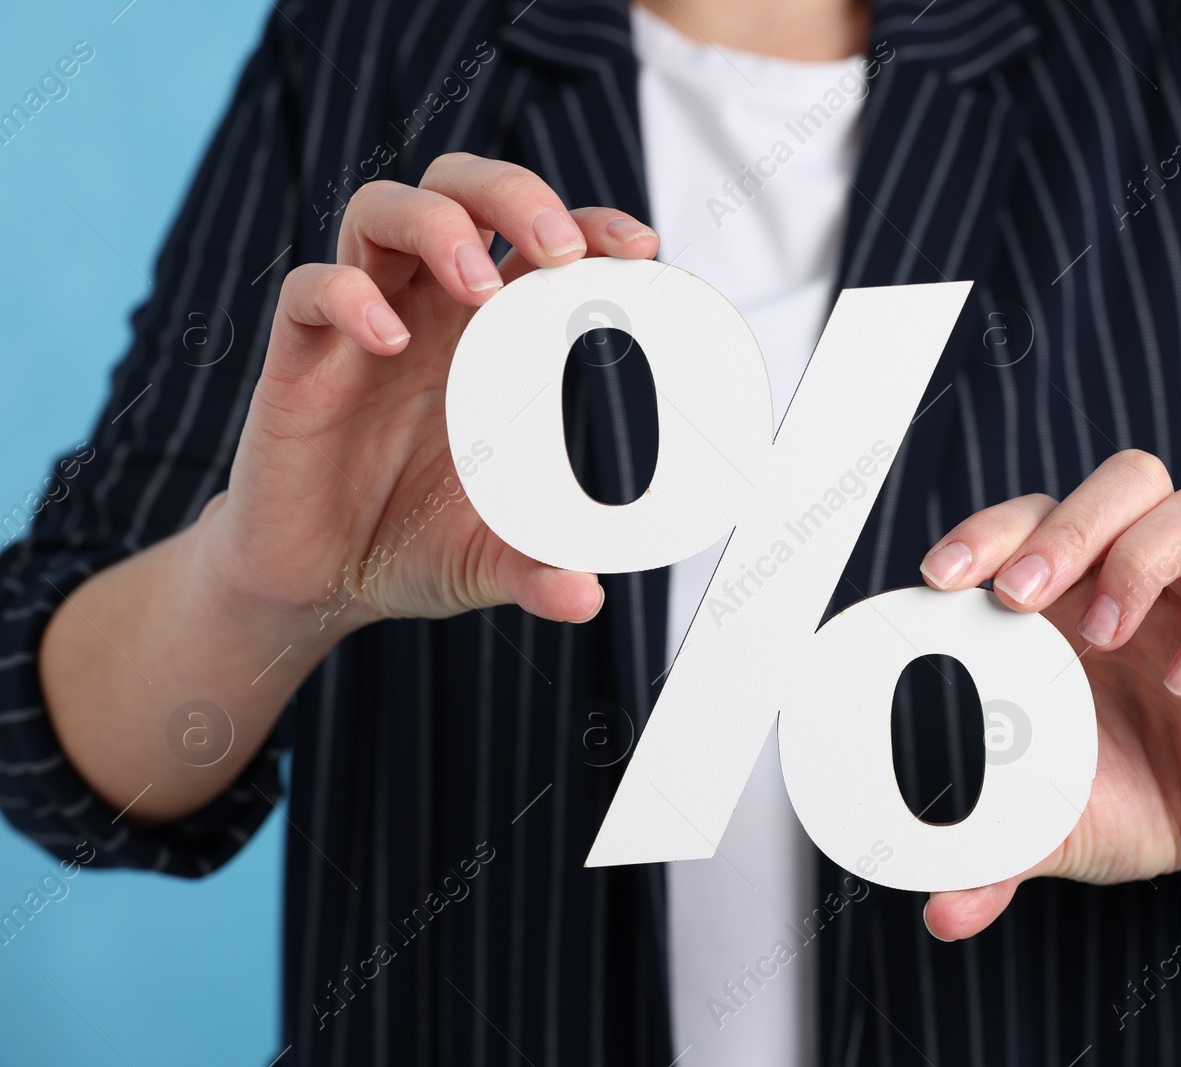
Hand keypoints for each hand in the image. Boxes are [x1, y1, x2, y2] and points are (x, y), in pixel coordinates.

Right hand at [199, 153, 659, 633]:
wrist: (320, 581)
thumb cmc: (415, 543)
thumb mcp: (492, 561)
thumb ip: (539, 569)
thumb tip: (586, 597)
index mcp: (493, 335)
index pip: (540, 242)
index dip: (590, 223)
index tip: (639, 247)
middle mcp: (429, 310)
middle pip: (462, 189)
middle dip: (515, 194)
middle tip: (559, 248)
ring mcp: (362, 325)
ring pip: (383, 209)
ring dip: (438, 225)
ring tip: (478, 286)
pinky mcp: (300, 357)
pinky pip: (310, 290)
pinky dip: (349, 296)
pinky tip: (389, 338)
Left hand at [916, 450, 1180, 938]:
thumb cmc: (1132, 796)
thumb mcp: (1052, 828)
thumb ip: (994, 856)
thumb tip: (942, 913)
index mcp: (1072, 604)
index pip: (1031, 521)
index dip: (988, 531)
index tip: (940, 579)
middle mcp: (1138, 588)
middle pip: (1122, 483)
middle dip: (1067, 525)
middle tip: (1021, 594)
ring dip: (1142, 557)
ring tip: (1109, 633)